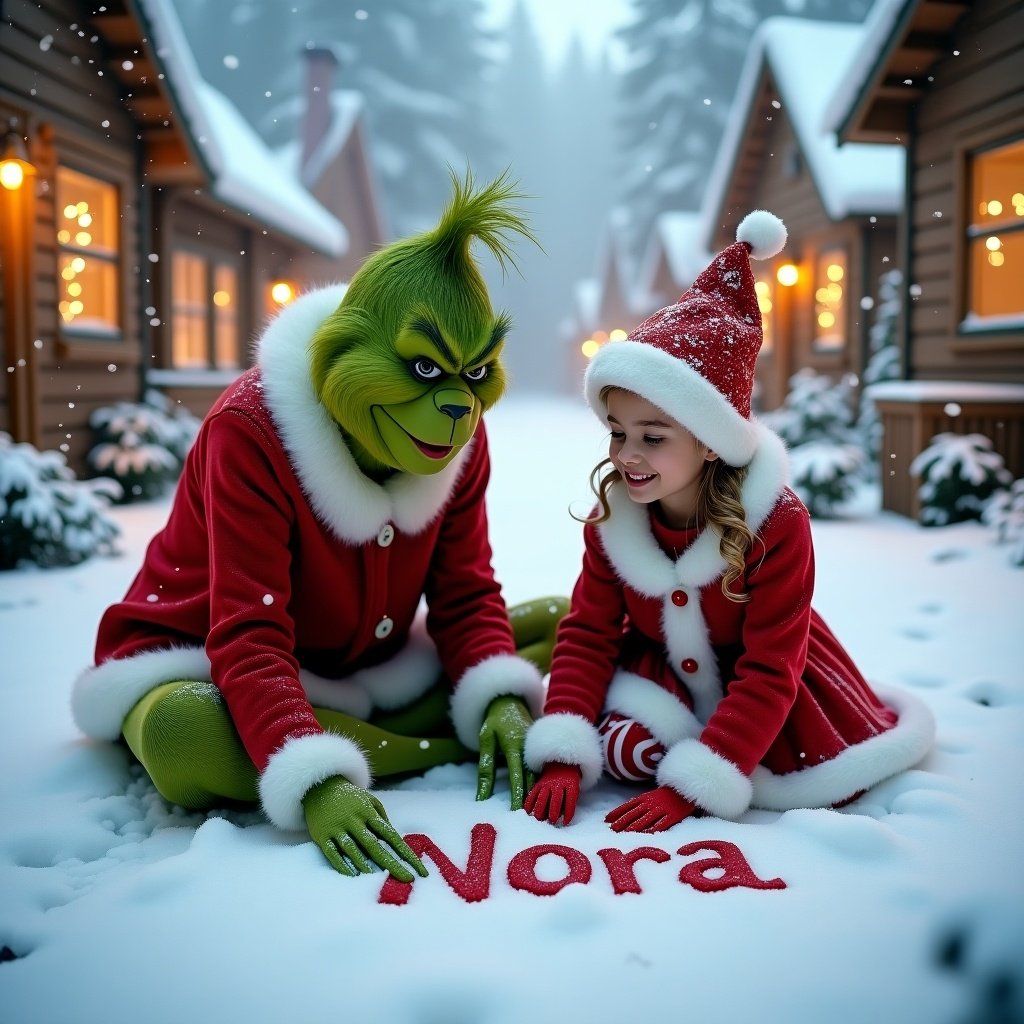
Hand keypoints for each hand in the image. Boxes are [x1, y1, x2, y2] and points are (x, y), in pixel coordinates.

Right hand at [302, 776, 426, 881]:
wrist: (319, 787)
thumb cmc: (350, 797)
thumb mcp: (369, 801)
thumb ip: (382, 819)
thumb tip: (394, 839)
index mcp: (369, 813)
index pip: (391, 835)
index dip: (405, 853)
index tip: (418, 868)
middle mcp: (354, 821)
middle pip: (375, 845)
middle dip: (392, 863)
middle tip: (407, 878)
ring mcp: (338, 829)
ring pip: (354, 850)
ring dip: (366, 865)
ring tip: (381, 879)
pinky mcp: (323, 836)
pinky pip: (333, 853)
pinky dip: (342, 864)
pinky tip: (352, 875)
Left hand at [476, 695, 532, 809]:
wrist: (510, 699)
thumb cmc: (494, 721)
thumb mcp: (486, 739)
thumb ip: (485, 767)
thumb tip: (481, 796)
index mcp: (514, 744)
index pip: (517, 775)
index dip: (518, 795)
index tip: (518, 813)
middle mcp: (530, 746)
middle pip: (533, 778)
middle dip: (533, 798)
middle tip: (533, 820)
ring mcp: (538, 746)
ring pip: (541, 774)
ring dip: (540, 793)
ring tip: (540, 814)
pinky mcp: (541, 747)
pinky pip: (543, 768)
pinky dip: (543, 783)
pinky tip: (544, 797)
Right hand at [524, 763, 581, 824]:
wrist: (561, 762)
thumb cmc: (570, 779)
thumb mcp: (575, 786)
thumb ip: (570, 799)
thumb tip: (562, 816)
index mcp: (571, 783)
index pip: (571, 799)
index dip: (569, 812)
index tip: (566, 822)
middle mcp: (558, 783)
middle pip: (556, 798)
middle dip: (553, 811)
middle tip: (551, 821)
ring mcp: (548, 782)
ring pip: (543, 796)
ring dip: (540, 808)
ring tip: (539, 818)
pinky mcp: (539, 782)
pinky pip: (533, 792)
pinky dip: (530, 802)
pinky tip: (528, 811)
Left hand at [605, 785, 696, 832]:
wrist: (685, 791)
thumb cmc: (664, 796)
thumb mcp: (650, 797)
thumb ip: (638, 804)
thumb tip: (622, 814)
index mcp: (645, 798)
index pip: (628, 806)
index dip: (617, 812)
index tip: (607, 820)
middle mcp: (652, 803)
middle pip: (635, 813)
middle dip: (623, 821)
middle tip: (613, 829)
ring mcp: (662, 809)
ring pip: (647, 818)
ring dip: (636, 826)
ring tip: (627, 833)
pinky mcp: (673, 815)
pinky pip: (663, 822)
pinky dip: (655, 828)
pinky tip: (647, 834)